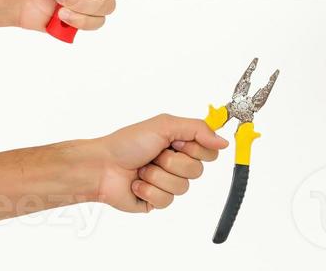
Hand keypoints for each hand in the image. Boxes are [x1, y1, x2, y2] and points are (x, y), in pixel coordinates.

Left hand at [87, 115, 227, 212]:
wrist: (101, 166)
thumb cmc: (128, 143)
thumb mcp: (165, 125)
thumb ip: (199, 129)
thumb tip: (224, 142)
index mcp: (182, 144)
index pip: (209, 152)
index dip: (196, 149)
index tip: (178, 143)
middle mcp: (177, 164)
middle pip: (198, 170)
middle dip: (173, 162)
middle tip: (156, 155)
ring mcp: (167, 183)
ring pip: (182, 187)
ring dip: (158, 176)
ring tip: (142, 170)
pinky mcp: (156, 201)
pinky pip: (166, 200)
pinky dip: (149, 190)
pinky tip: (137, 184)